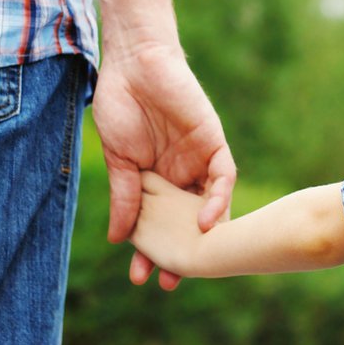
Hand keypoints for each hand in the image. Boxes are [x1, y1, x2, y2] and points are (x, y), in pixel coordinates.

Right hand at [92, 39, 235, 287]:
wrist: (134, 62)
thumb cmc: (120, 104)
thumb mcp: (119, 159)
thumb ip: (125, 197)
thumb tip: (119, 239)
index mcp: (157, 180)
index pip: (161, 223)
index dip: (153, 250)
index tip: (141, 276)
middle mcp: (182, 174)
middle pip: (188, 222)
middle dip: (182, 251)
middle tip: (170, 282)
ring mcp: (199, 159)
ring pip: (211, 205)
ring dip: (205, 235)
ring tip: (193, 262)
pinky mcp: (213, 142)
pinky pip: (224, 176)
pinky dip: (218, 199)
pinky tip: (208, 221)